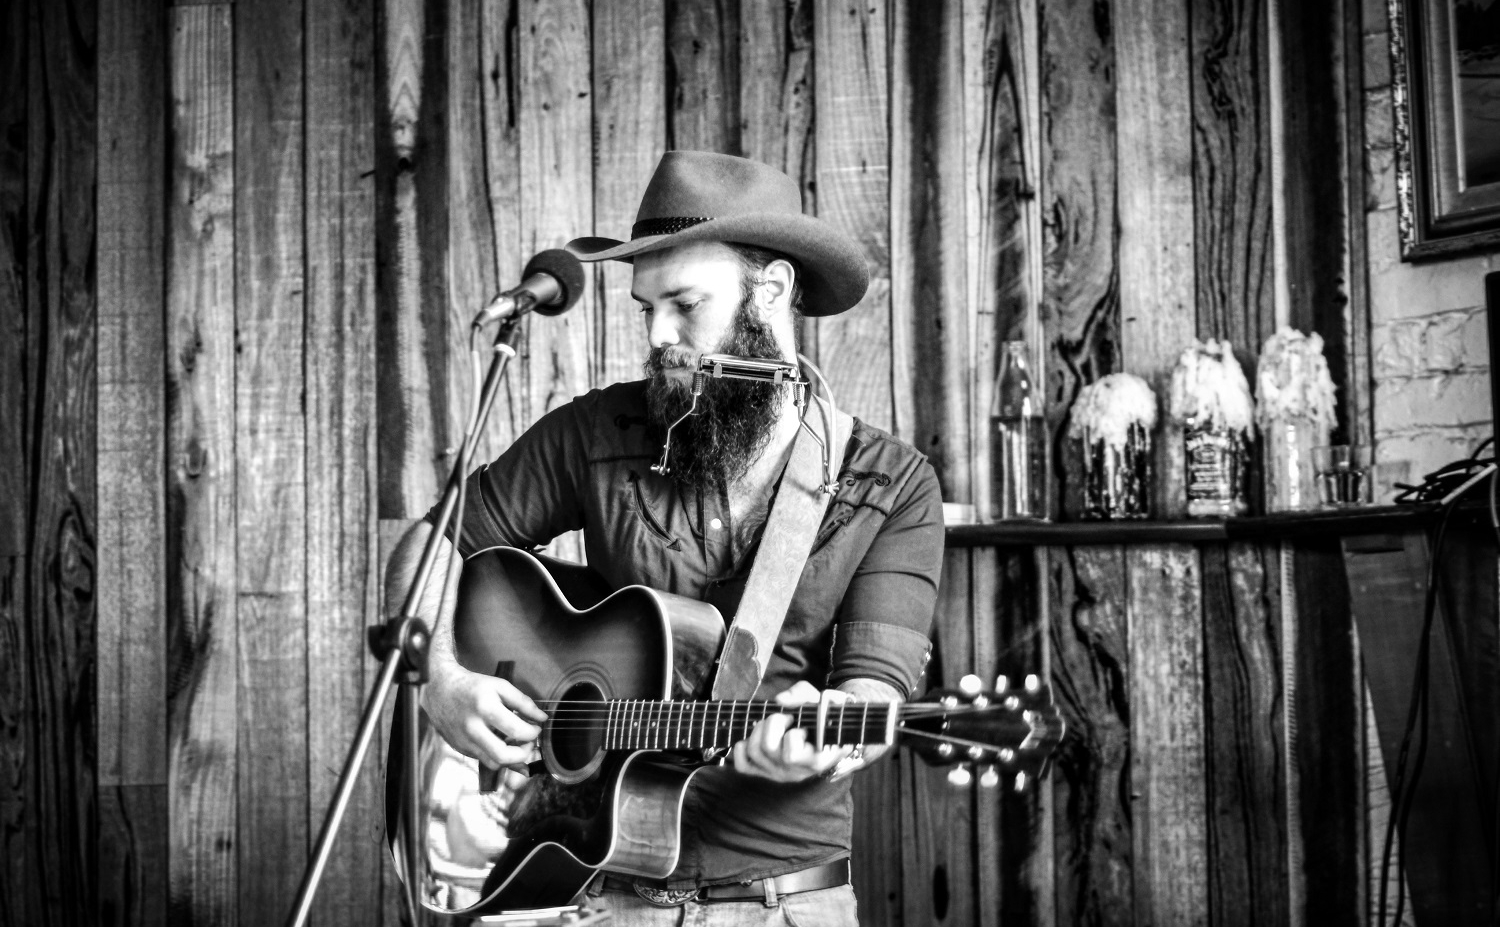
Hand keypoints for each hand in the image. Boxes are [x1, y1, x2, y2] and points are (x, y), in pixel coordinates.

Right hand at [421, 661, 547, 770]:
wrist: (440, 690)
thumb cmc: (472, 687)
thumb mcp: (500, 686)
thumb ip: (523, 702)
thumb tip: (542, 718)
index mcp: (485, 708)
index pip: (516, 730)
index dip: (533, 732)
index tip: (536, 728)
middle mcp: (473, 728)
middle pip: (504, 755)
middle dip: (524, 753)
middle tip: (529, 742)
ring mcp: (465, 741)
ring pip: (494, 763)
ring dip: (512, 759)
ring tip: (518, 744)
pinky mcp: (461, 749)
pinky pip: (484, 760)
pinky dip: (498, 757)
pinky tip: (504, 745)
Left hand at [731, 681, 854, 781]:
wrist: (829, 740)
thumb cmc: (825, 719)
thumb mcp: (822, 703)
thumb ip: (804, 696)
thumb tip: (780, 700)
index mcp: (814, 761)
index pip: (791, 754)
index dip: (792, 733)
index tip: (799, 722)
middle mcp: (795, 773)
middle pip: (767, 748)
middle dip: (772, 722)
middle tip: (785, 717)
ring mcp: (779, 774)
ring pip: (754, 752)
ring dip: (758, 730)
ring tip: (772, 724)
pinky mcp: (765, 773)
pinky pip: (742, 765)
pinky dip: (741, 749)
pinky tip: (754, 737)